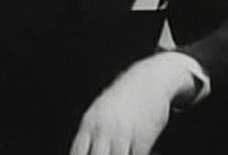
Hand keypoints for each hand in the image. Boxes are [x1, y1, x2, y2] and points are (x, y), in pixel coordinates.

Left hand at [70, 53, 197, 154]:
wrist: (149, 80)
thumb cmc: (123, 96)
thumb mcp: (100, 109)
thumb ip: (91, 130)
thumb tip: (83, 149)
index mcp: (90, 121)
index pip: (78, 150)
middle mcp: (105, 128)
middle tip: (107, 153)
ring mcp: (124, 134)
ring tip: (122, 151)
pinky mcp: (142, 138)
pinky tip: (138, 151)